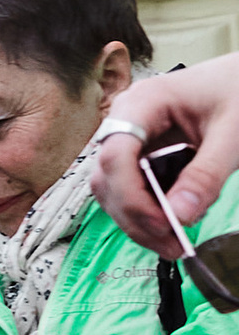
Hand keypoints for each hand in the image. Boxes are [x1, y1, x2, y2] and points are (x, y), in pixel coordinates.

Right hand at [91, 59, 238, 251]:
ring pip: (114, 189)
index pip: (115, 155)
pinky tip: (174, 221)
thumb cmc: (238, 90)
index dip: (132, 196)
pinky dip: (148, 211)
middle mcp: (126, 120)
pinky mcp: (142, 153)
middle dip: (135, 217)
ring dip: (138, 221)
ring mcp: (131, 138)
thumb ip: (205, 175)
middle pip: (108, 178)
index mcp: (142, 102)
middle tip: (171, 244)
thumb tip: (179, 216)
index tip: (165, 224)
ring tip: (174, 242)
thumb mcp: (231, 134)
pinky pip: (132, 188)